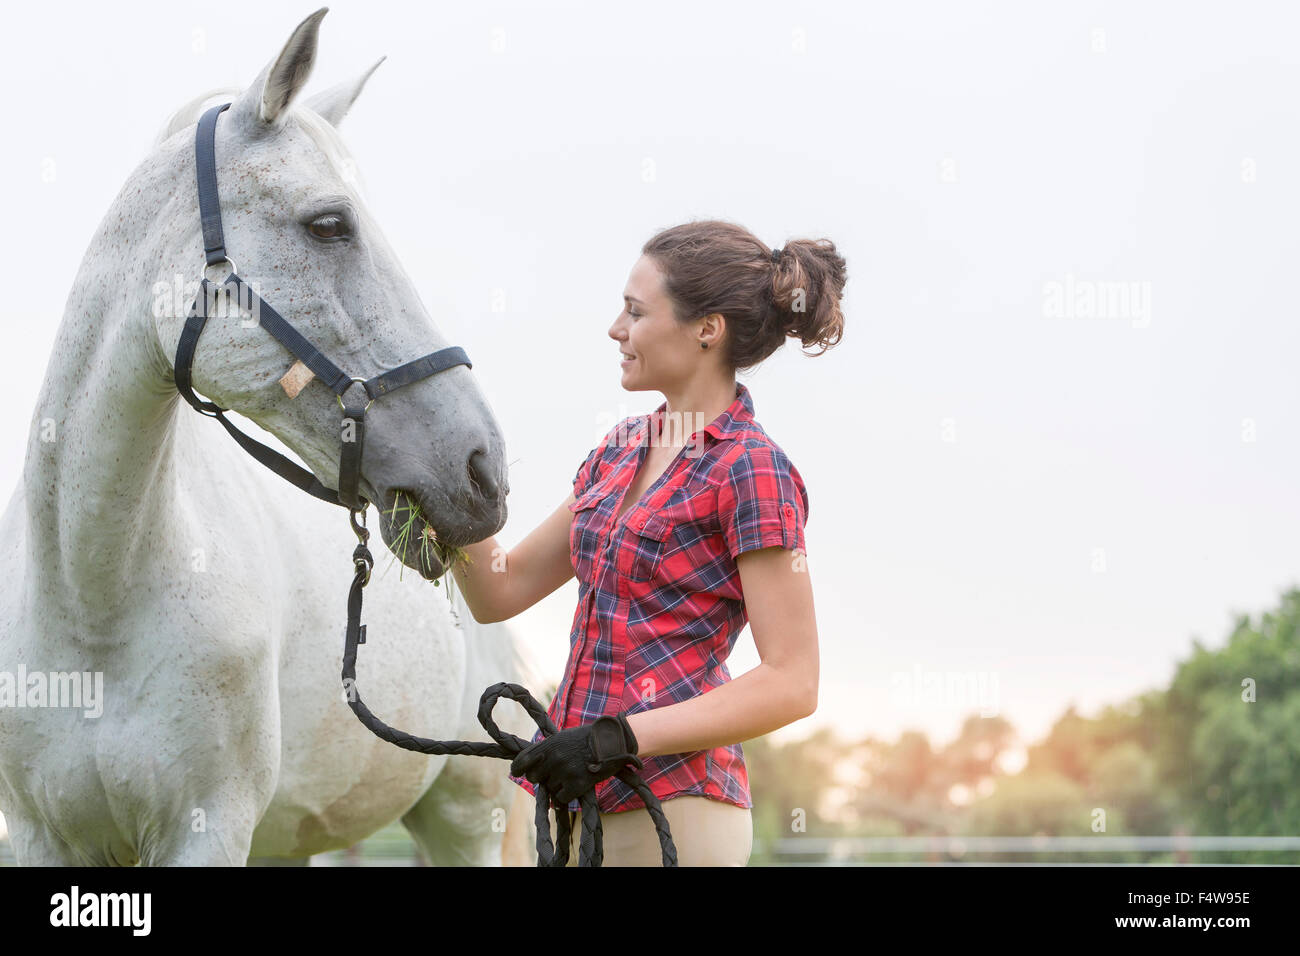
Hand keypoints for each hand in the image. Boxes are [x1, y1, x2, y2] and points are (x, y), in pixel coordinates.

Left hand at [510, 712, 641, 804]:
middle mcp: (553, 758)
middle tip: (555, 773)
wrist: (611, 741)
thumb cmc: (585, 739)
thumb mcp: (562, 738)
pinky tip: (576, 784)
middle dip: (542, 777)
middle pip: (534, 778)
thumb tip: (529, 767)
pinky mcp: (577, 785)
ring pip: (550, 788)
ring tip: (572, 773)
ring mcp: (565, 772)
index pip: (521, 763)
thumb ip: (546, 750)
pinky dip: (567, 794)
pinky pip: (561, 798)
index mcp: (548, 745)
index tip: (520, 772)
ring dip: (558, 785)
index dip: (519, 770)